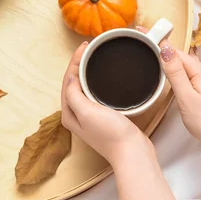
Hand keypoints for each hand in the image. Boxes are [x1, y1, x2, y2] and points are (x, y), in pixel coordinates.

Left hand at [61, 42, 153, 167]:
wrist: (132, 152)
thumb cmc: (111, 134)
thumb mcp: (87, 111)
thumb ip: (74, 94)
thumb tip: (71, 78)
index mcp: (69, 113)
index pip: (67, 81)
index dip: (74, 62)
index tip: (85, 46)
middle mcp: (76, 116)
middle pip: (74, 84)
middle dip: (80, 65)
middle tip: (90, 48)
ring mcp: (90, 118)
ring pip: (85, 89)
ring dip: (88, 73)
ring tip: (96, 58)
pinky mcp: (104, 119)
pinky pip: (96, 95)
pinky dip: (98, 83)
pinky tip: (105, 78)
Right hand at [146, 34, 200, 149]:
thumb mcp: (187, 97)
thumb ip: (176, 73)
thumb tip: (166, 48)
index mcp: (198, 70)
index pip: (174, 50)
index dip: (157, 41)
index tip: (140, 31)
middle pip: (179, 56)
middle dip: (161, 47)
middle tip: (140, 40)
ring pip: (183, 65)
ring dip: (168, 58)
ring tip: (149, 53)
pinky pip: (187, 75)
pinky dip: (175, 71)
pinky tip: (167, 74)